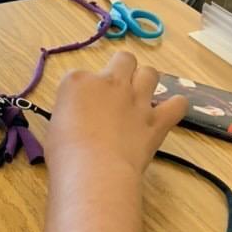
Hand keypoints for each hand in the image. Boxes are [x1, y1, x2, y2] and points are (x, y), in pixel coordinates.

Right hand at [47, 52, 187, 177]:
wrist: (94, 171)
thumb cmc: (64, 153)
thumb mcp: (55, 125)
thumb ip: (69, 113)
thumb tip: (77, 119)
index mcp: (78, 82)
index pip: (80, 75)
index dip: (83, 90)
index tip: (80, 107)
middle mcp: (109, 83)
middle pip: (123, 60)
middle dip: (122, 69)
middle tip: (115, 90)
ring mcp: (136, 99)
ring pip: (150, 73)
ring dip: (146, 82)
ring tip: (139, 98)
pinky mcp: (156, 120)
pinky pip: (177, 105)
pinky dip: (174, 107)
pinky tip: (167, 113)